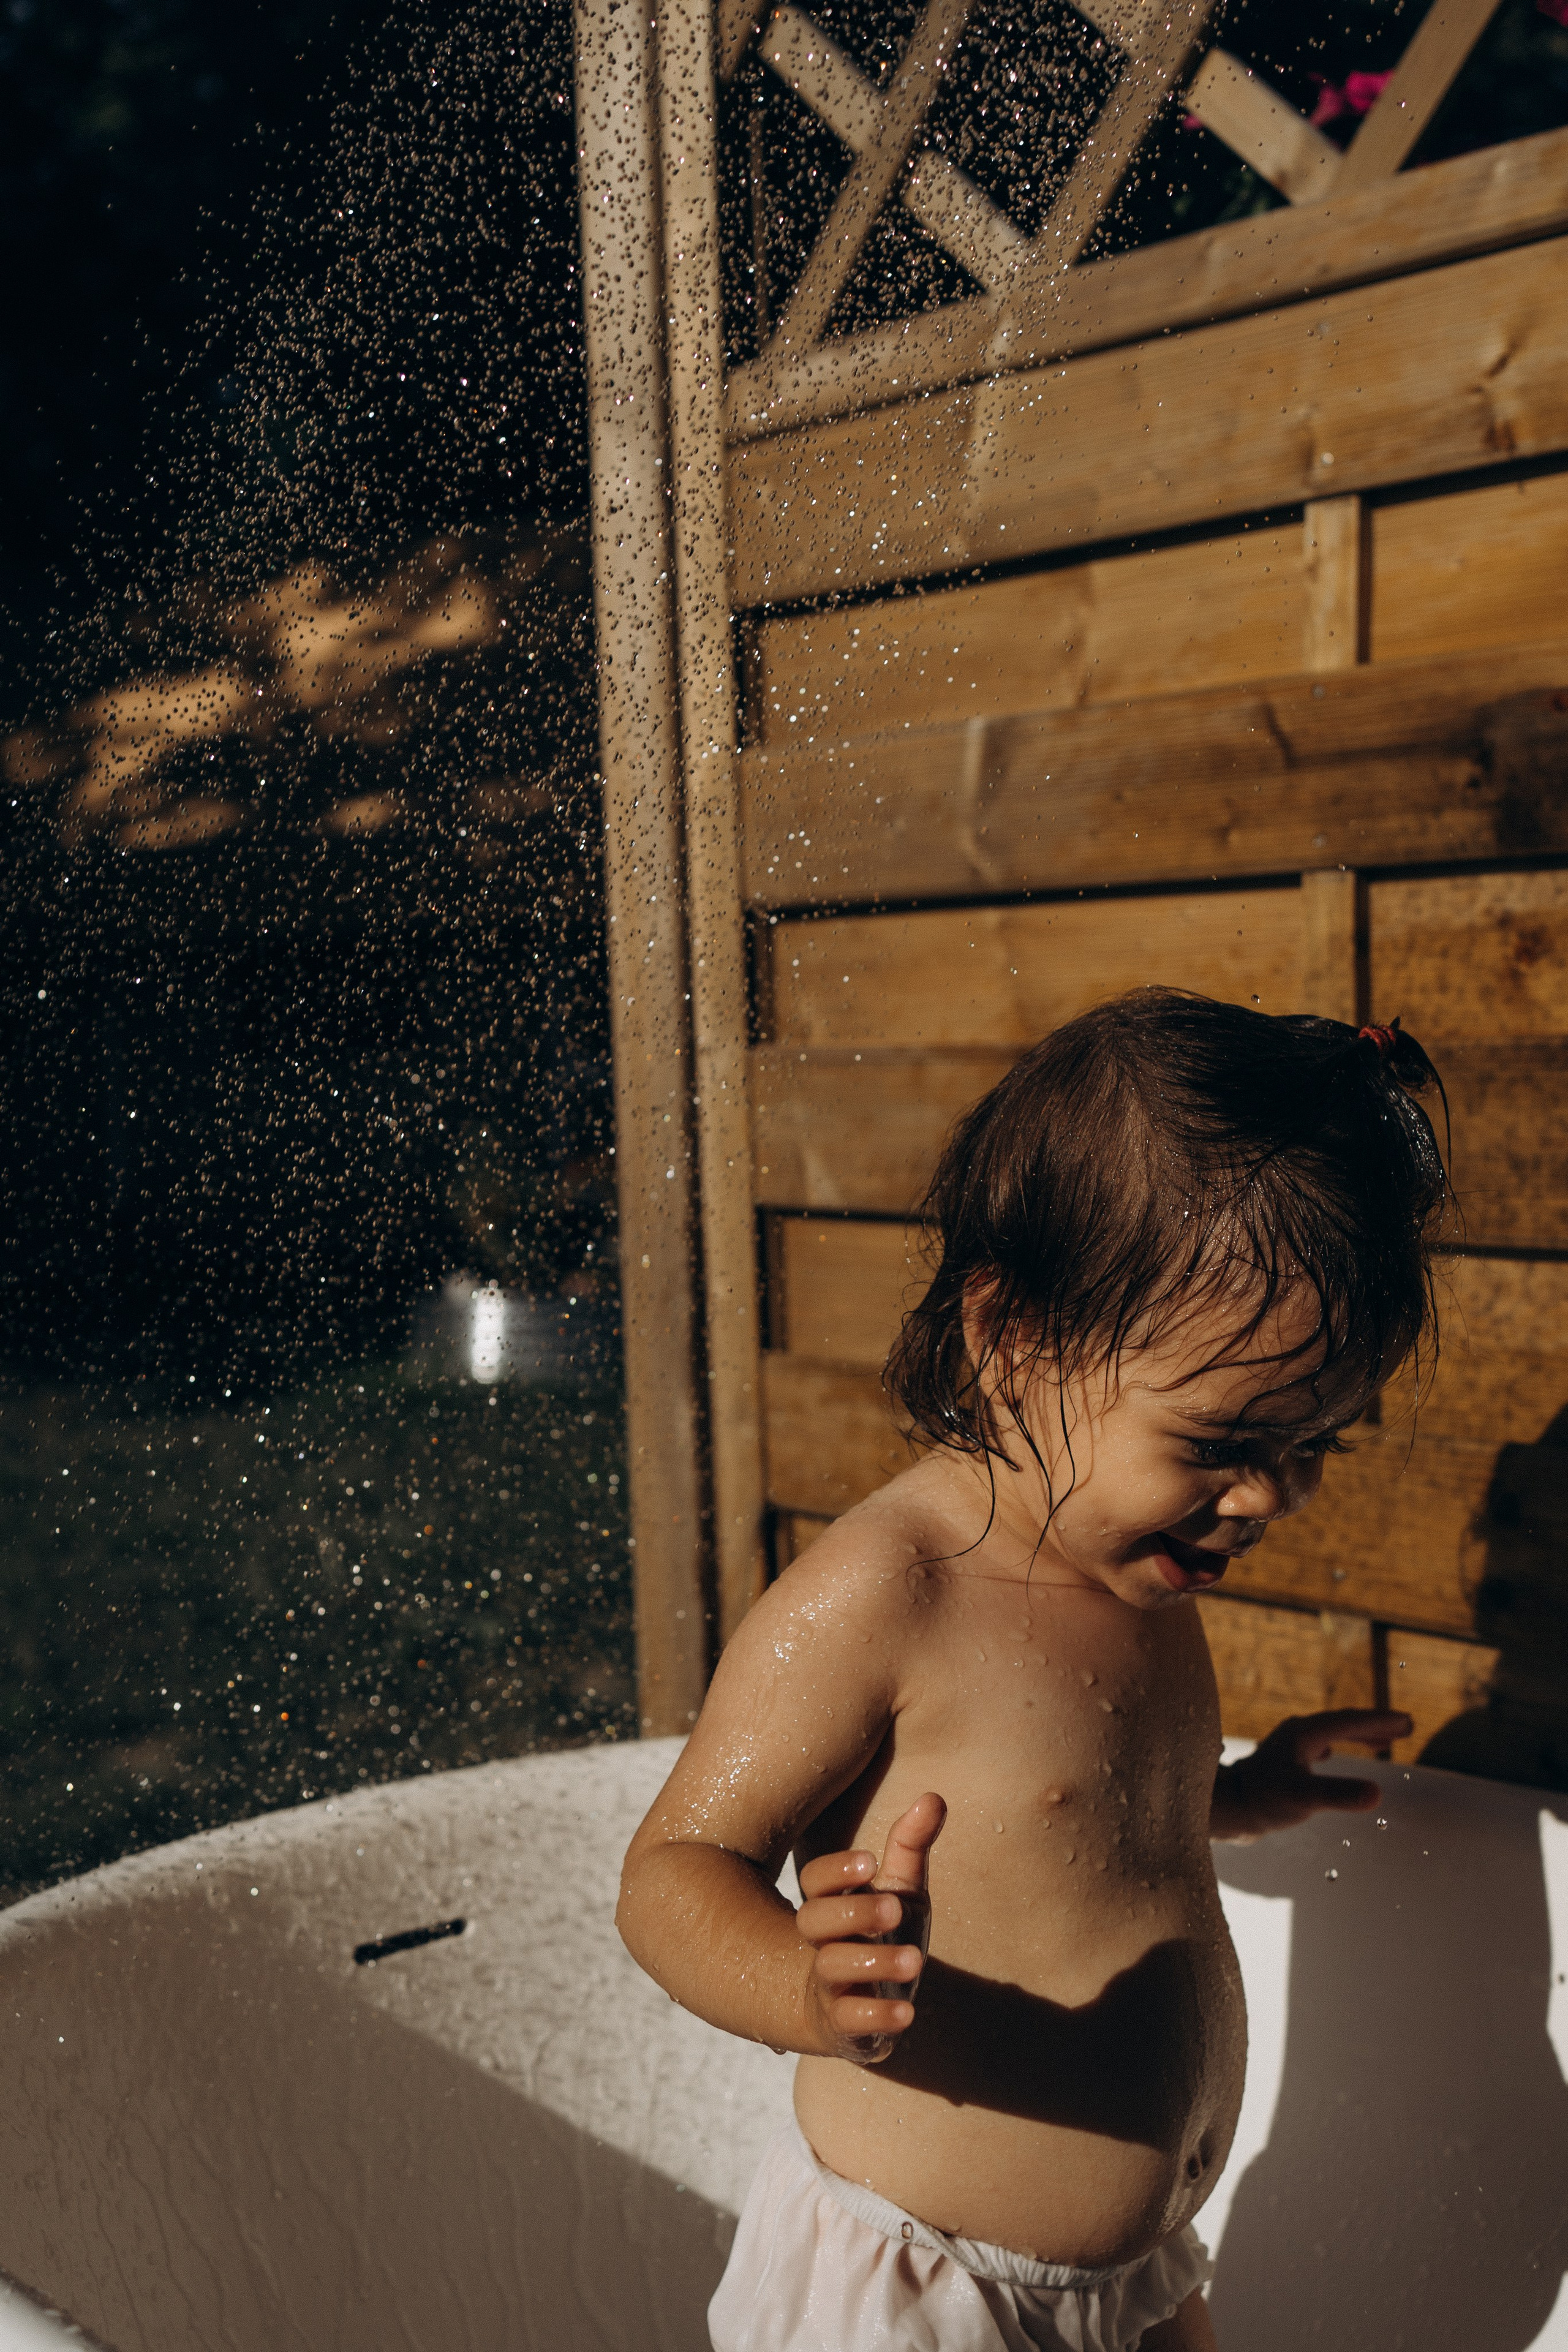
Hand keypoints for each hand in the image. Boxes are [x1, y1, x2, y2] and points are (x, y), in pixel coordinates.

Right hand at [795, 1792, 945, 2063]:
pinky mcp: (845, 2026)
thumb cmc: (883, 1935)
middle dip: (852, 1912)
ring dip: (873, 1963)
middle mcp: (823, 1942)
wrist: (866, 2005)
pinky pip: (849, 2022)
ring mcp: (831, 1986)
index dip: (836, 1870)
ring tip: (915, 1959)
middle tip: (895, 1909)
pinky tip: (908, 2013)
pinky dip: (876, 2018)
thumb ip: (911, 1845)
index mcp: (833, 1904)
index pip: (814, 1881)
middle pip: (814, 1921)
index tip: (869, 1862)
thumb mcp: (901, 1890)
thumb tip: (934, 1796)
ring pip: (831, 1969)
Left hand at [1212, 1710, 1410, 1841]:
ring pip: (1330, 1733)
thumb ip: (1338, 1794)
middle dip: (1374, 1725)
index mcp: (1305, 1734)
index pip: (1350, 1722)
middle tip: (1405, 1726)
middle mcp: (1297, 1734)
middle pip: (1342, 1723)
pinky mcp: (1281, 1761)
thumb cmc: (1262, 1801)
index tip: (1407, 1722)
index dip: (1380, 1722)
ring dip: (1357, 1734)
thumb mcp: (1303, 1798)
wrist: (1226, 1808)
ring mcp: (1288, 1746)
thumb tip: (1378, 1793)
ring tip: (1383, 1741)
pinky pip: (1316, 1746)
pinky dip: (1336, 1746)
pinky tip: (1333, 1753)